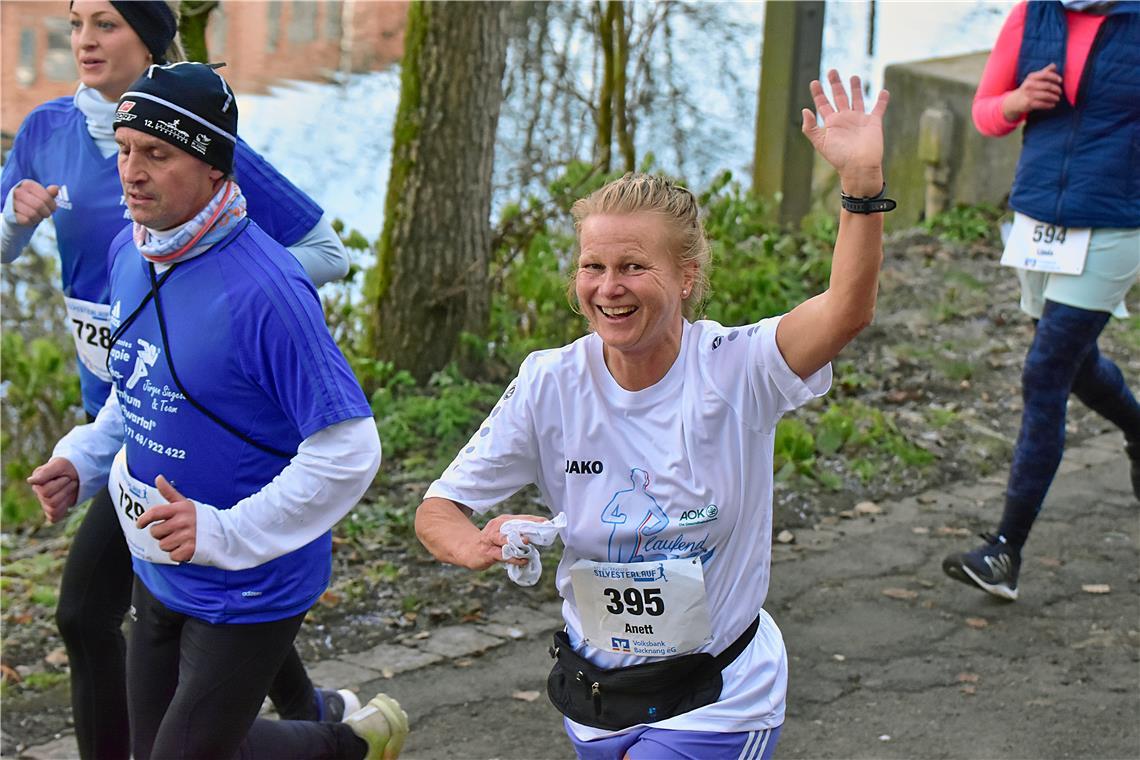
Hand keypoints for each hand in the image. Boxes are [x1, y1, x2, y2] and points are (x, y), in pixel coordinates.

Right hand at [11, 180, 59, 225]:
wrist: (16, 213)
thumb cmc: (32, 203)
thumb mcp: (41, 196)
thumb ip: (49, 193)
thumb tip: (56, 188)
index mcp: (27, 184)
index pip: (45, 196)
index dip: (52, 204)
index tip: (53, 208)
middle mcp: (17, 191)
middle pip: (39, 205)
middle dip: (46, 212)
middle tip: (46, 214)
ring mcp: (12, 202)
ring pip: (32, 214)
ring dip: (39, 218)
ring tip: (38, 216)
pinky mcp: (10, 213)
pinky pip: (26, 220)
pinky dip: (31, 222)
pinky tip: (30, 220)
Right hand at [27, 458, 78, 523]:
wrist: (79, 472)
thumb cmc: (68, 467)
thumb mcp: (59, 465)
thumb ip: (45, 473)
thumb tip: (30, 481)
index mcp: (37, 482)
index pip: (45, 491)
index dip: (60, 484)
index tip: (66, 476)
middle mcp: (38, 493)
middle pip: (51, 502)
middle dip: (66, 491)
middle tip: (70, 482)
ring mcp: (44, 502)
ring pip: (53, 510)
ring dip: (67, 498)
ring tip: (70, 488)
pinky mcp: (52, 511)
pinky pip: (54, 518)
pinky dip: (63, 510)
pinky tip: (67, 500)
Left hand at [137, 475, 196, 562]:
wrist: (222, 531)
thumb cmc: (200, 517)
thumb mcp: (185, 503)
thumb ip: (169, 492)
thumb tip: (158, 477)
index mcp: (180, 509)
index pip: (154, 513)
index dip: (143, 519)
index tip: (140, 524)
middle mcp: (183, 521)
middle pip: (155, 532)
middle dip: (161, 534)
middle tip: (172, 531)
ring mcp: (187, 536)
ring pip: (163, 545)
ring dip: (169, 545)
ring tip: (181, 539)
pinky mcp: (191, 549)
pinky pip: (172, 555)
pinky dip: (177, 554)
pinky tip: (186, 547)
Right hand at [461, 514, 547, 570]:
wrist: (468, 549)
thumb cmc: (491, 542)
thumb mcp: (503, 534)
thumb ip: (518, 535)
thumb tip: (538, 538)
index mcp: (503, 521)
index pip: (522, 519)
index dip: (535, 521)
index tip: (548, 523)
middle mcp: (497, 528)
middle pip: (515, 526)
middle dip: (528, 528)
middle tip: (541, 530)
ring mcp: (491, 540)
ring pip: (505, 539)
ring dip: (517, 541)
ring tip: (528, 543)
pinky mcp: (488, 552)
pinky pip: (502, 555)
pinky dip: (514, 558)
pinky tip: (523, 560)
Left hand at [801, 70, 888, 196]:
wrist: (859, 167)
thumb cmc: (839, 157)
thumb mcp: (820, 142)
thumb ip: (810, 127)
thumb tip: (805, 110)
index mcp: (831, 123)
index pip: (823, 104)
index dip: (818, 93)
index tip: (814, 82)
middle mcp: (845, 119)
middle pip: (839, 97)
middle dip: (835, 84)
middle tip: (832, 71)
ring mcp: (859, 120)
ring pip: (857, 99)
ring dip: (856, 88)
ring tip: (854, 77)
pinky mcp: (873, 123)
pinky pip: (878, 108)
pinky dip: (882, 100)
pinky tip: (884, 91)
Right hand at [1003, 63, 1061, 120]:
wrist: (1015, 101)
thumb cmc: (1028, 88)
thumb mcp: (1034, 78)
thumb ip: (1045, 71)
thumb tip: (1054, 65)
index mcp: (1031, 77)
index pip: (1045, 74)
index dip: (1054, 77)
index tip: (1060, 81)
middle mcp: (1029, 85)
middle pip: (1047, 86)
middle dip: (1056, 89)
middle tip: (1060, 92)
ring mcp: (1028, 94)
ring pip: (1046, 95)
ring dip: (1054, 97)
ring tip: (1057, 98)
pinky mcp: (1028, 103)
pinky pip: (1042, 104)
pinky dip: (1049, 105)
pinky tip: (1053, 105)